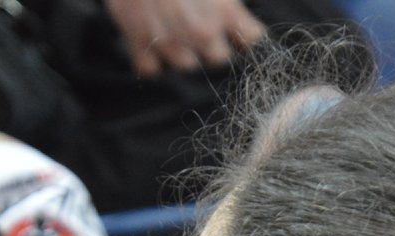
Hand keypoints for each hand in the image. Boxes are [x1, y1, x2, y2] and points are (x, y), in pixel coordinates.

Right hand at [105, 0, 264, 76]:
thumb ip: (226, 3)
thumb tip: (234, 15)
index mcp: (225, 11)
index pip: (252, 40)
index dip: (244, 36)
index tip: (237, 32)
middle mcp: (203, 33)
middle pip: (220, 60)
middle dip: (213, 48)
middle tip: (201, 31)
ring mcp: (172, 43)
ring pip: (187, 67)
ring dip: (182, 54)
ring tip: (174, 33)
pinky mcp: (141, 46)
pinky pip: (152, 69)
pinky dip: (151, 60)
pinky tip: (151, 43)